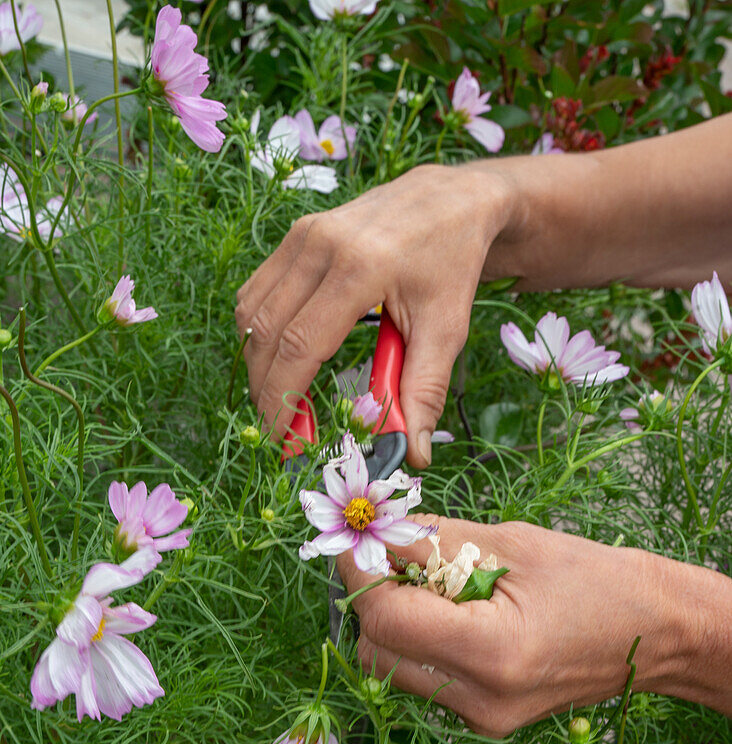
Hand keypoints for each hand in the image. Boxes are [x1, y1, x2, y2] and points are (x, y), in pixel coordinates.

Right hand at [235, 164, 512, 466]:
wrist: (450, 201)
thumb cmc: (451, 266)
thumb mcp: (447, 330)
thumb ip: (424, 392)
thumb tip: (414, 453)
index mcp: (359, 267)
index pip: (300, 346)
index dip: (284, 399)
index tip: (285, 441)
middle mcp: (320, 244)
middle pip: (267, 333)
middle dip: (266, 390)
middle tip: (281, 431)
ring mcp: (302, 235)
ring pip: (253, 314)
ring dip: (258, 363)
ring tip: (281, 398)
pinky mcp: (296, 234)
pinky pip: (257, 293)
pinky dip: (260, 332)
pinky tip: (281, 358)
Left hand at [338, 518, 731, 735]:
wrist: (655, 634)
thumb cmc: (595, 578)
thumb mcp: (511, 542)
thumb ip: (433, 540)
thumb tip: (373, 533)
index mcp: (492, 653)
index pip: (386, 619)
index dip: (360, 574)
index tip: (359, 538)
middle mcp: (479, 700)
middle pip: (375, 651)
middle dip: (370, 597)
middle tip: (391, 555)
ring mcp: (480, 719)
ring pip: (391, 668)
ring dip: (391, 620)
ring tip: (428, 581)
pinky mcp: (483, 721)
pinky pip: (422, 677)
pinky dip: (419, 640)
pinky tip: (450, 610)